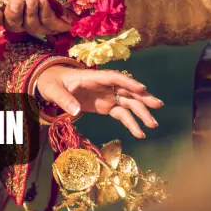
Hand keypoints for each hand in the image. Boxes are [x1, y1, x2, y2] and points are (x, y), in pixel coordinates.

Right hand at [0, 0, 72, 35]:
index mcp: (8, 10)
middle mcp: (21, 20)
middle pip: (13, 25)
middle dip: (14, 14)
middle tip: (17, 1)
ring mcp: (37, 25)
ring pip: (31, 25)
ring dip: (31, 12)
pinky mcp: (53, 26)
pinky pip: (49, 25)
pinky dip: (45, 14)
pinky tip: (43, 1)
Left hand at [36, 67, 162, 138]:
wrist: (52, 85)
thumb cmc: (53, 83)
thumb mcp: (54, 90)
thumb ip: (65, 100)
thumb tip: (76, 112)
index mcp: (93, 77)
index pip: (113, 77)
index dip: (128, 82)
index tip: (142, 88)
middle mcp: (104, 86)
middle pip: (127, 90)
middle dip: (143, 97)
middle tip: (158, 105)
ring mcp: (107, 96)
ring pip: (129, 103)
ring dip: (141, 113)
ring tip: (153, 125)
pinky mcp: (107, 107)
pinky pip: (122, 114)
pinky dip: (131, 123)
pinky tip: (140, 133)